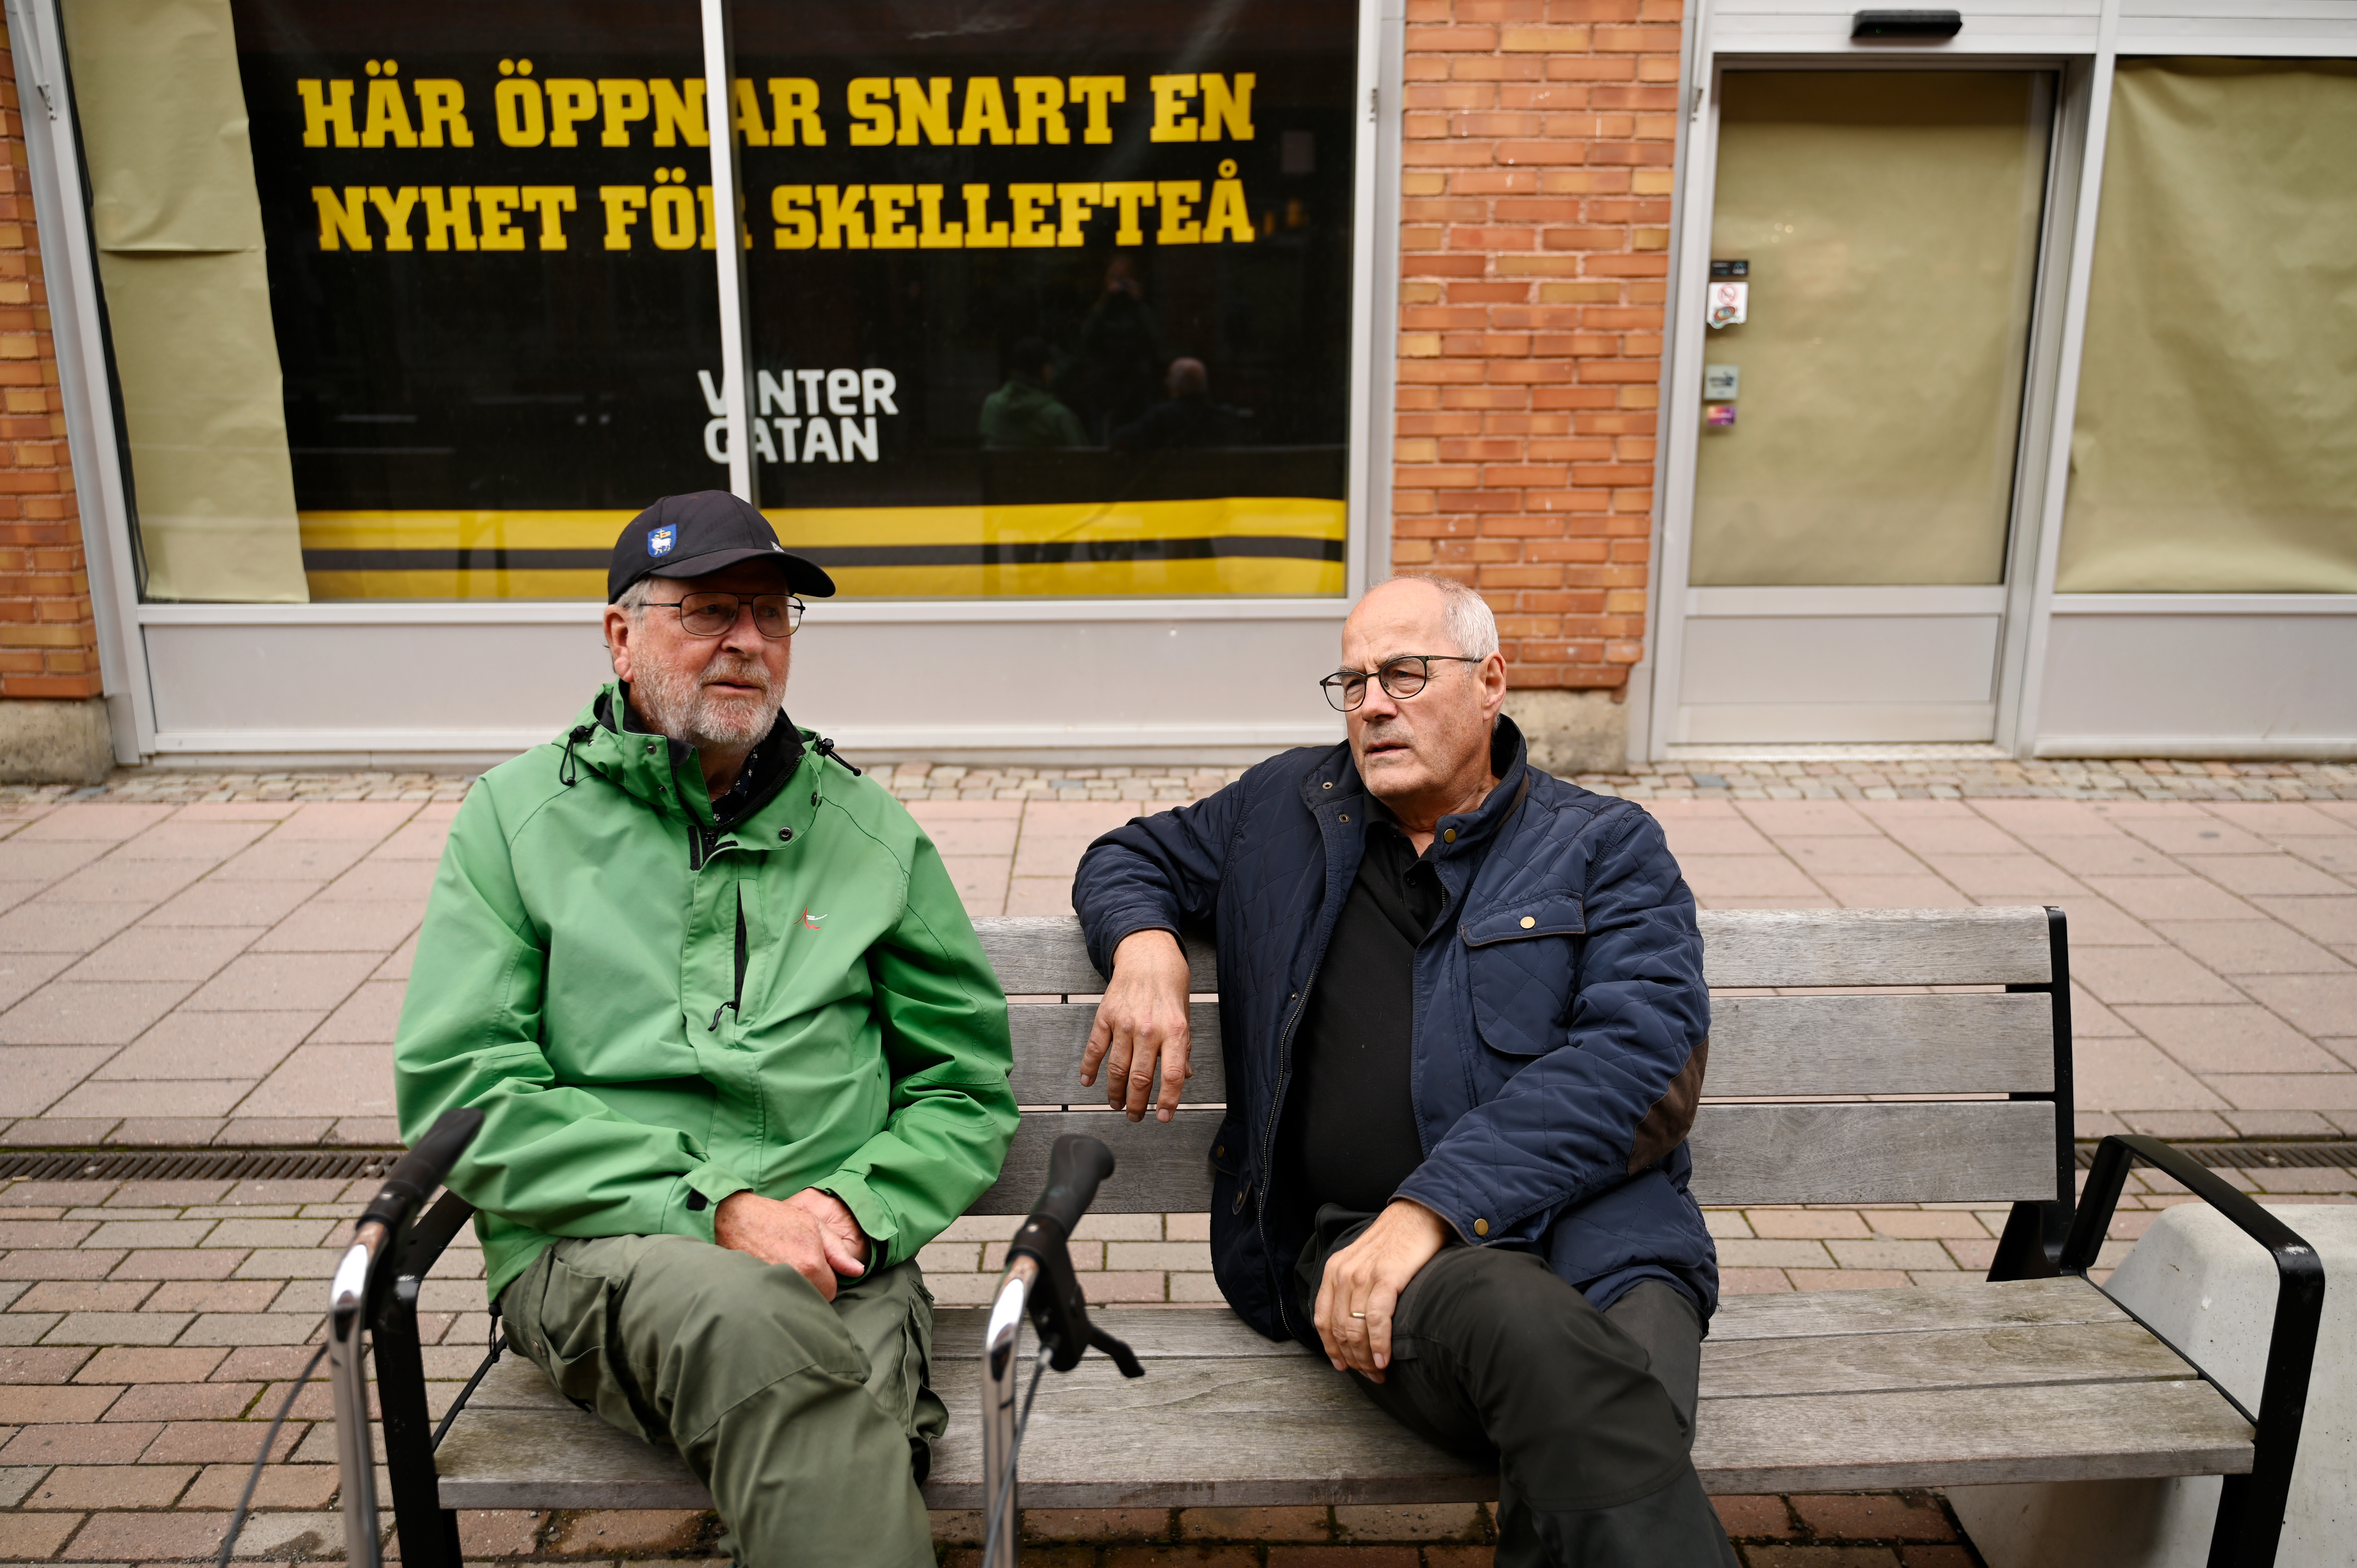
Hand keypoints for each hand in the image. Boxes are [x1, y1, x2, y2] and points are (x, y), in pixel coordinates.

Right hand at [714, 1189, 869, 1301]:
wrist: (737, 1219)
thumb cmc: (777, 1218)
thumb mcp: (815, 1226)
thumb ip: (839, 1251)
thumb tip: (858, 1271)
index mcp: (811, 1264)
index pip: (831, 1291)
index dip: (826, 1279)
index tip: (815, 1267)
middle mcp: (794, 1279)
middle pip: (813, 1298)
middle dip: (811, 1286)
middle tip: (798, 1266)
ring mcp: (773, 1287)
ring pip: (795, 1300)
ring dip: (794, 1289)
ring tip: (784, 1268)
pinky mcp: (756, 1291)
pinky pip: (776, 1300)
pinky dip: (776, 1293)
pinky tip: (770, 1276)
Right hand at [1080, 928, 1192, 1121]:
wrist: (1147, 954)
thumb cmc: (1170, 985)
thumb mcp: (1185, 1016)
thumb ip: (1182, 1048)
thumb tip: (1183, 1076)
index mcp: (1175, 1031)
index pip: (1172, 1075)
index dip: (1168, 1101)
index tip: (1163, 1117)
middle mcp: (1149, 1029)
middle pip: (1141, 1078)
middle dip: (1137, 1104)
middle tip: (1135, 1116)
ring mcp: (1125, 1023)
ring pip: (1117, 1069)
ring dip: (1115, 1092)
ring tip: (1116, 1104)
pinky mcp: (1105, 1017)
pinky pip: (1095, 1049)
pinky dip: (1089, 1068)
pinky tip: (1087, 1081)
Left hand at [1314, 1199, 1448, 1382]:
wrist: (1419, 1214)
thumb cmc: (1396, 1242)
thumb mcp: (1363, 1262)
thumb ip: (1354, 1289)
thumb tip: (1356, 1326)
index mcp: (1334, 1270)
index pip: (1322, 1320)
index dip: (1332, 1348)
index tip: (1344, 1366)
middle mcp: (1343, 1273)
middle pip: (1339, 1330)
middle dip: (1353, 1359)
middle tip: (1369, 1375)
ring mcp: (1363, 1275)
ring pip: (1355, 1329)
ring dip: (1365, 1358)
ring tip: (1378, 1373)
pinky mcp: (1386, 1277)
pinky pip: (1376, 1319)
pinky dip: (1379, 1343)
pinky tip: (1384, 1359)